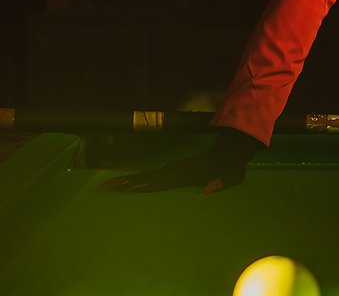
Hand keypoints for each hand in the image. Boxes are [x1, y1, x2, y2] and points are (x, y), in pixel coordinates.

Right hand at [99, 127, 264, 193]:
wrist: (232, 150)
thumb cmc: (232, 165)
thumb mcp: (232, 175)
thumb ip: (220, 182)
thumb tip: (205, 190)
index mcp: (188, 173)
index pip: (164, 179)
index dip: (147, 183)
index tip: (129, 187)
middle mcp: (177, 170)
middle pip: (149, 177)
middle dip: (128, 182)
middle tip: (106, 186)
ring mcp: (176, 169)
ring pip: (149, 175)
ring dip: (129, 180)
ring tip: (109, 185)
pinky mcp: (176, 170)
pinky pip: (156, 175)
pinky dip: (141, 179)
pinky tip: (130, 184)